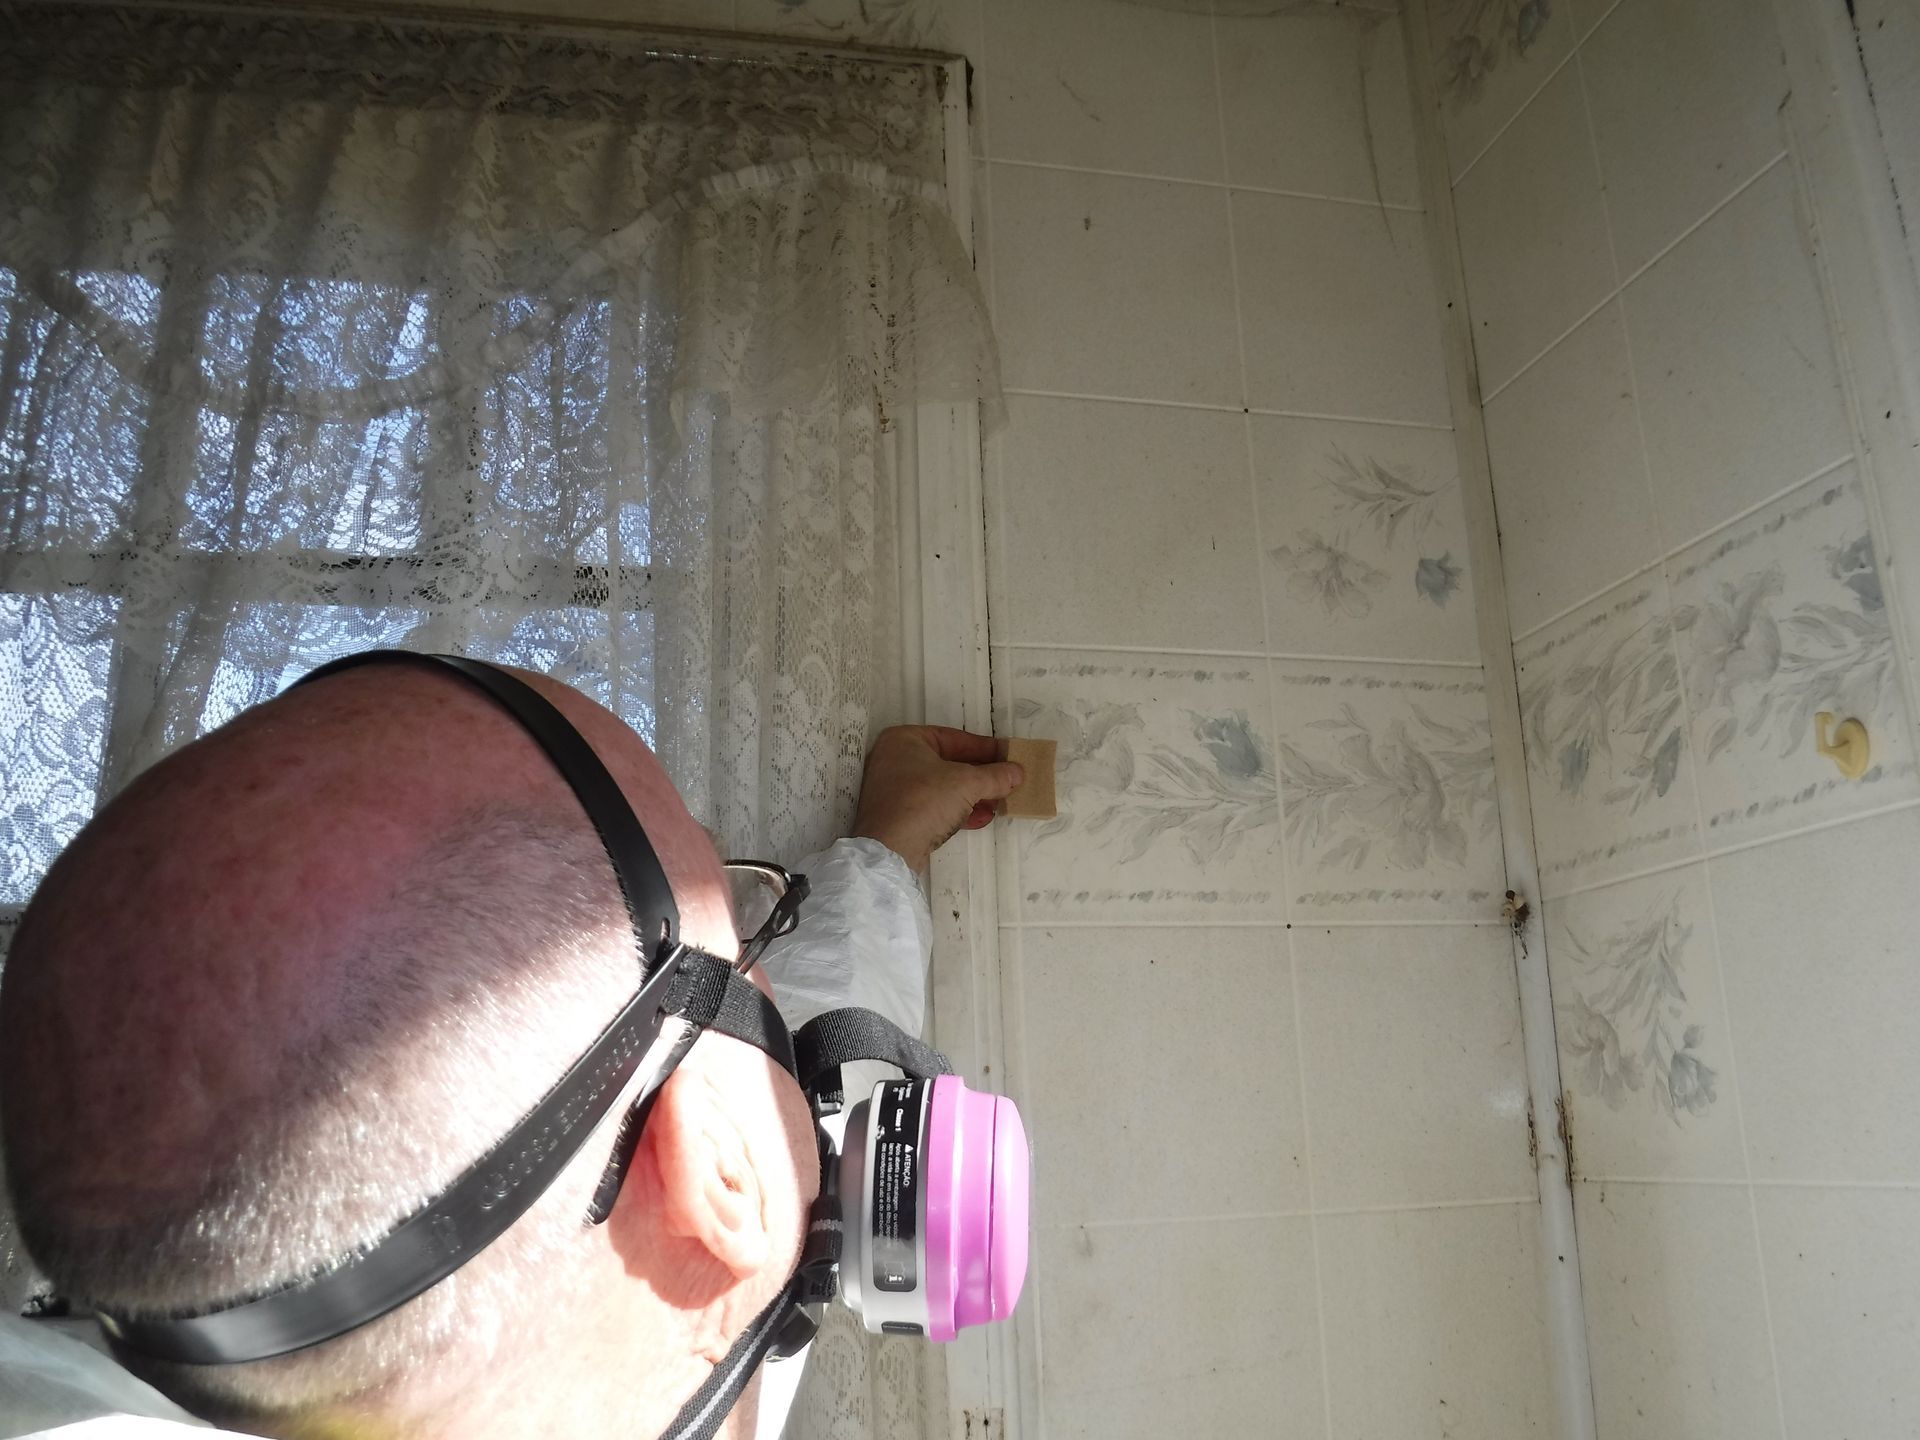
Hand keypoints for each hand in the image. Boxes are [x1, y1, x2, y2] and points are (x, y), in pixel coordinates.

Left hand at [850, 726, 1025, 870]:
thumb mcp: (967, 783)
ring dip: (972, 795)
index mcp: (905, 740)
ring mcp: (893, 789)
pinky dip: (956, 810)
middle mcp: (894, 760)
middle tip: (1006, 781)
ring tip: (998, 802)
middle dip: (980, 775)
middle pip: (948, 763)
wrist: (889, 849)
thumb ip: (994, 776)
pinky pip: (933, 806)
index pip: (954, 738)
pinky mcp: (897, 815)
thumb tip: (1017, 772)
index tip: (1008, 755)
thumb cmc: (923, 801)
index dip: (985, 748)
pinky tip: (980, 819)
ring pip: (942, 787)